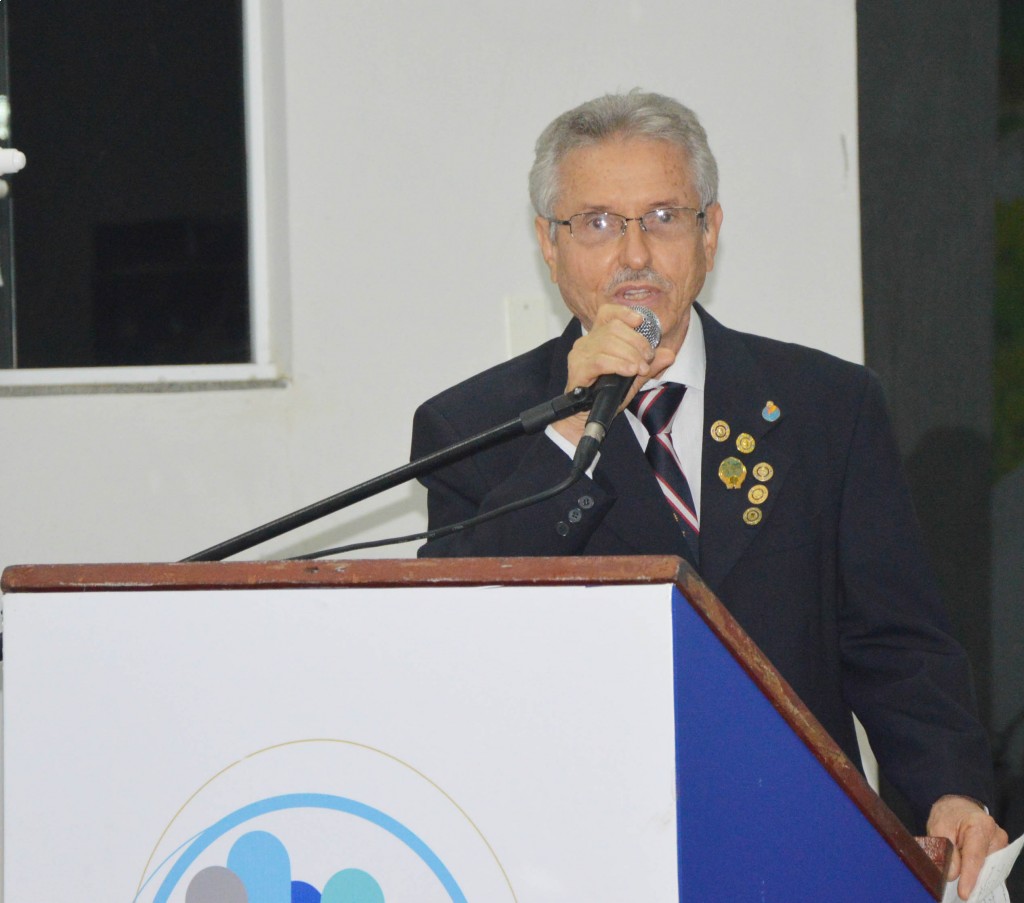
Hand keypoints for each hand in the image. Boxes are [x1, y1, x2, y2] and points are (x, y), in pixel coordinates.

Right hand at [554, 304, 676, 444]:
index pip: (607, 313)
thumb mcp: (633, 377)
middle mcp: (586, 342)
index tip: (640, 321)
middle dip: (637, 342)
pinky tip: (629, 371)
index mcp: (597, 337)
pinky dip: (619, 365)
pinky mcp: (578, 369)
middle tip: (647, 359)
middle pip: (614, 328)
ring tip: (640, 369)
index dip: (624, 312)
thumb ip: (649, 365)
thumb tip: (670, 354)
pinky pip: (601, 361)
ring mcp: (580, 355)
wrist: (586, 416)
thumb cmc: (606, 393)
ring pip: (608, 342)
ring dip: (630, 355)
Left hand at [926, 795, 1007, 899]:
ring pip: (987, 868)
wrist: (958, 806)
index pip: (975, 857)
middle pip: (984, 864)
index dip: (969, 877)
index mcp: (980, 825)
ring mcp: (1000, 843)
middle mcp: (996, 835)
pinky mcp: (999, 851)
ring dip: (974, 875)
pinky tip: (969, 879)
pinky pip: (989, 866)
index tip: (964, 893)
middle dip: (971, 877)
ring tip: (962, 881)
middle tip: (959, 888)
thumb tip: (953, 874)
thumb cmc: (948, 815)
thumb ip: (945, 849)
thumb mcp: (939, 827)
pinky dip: (978, 872)